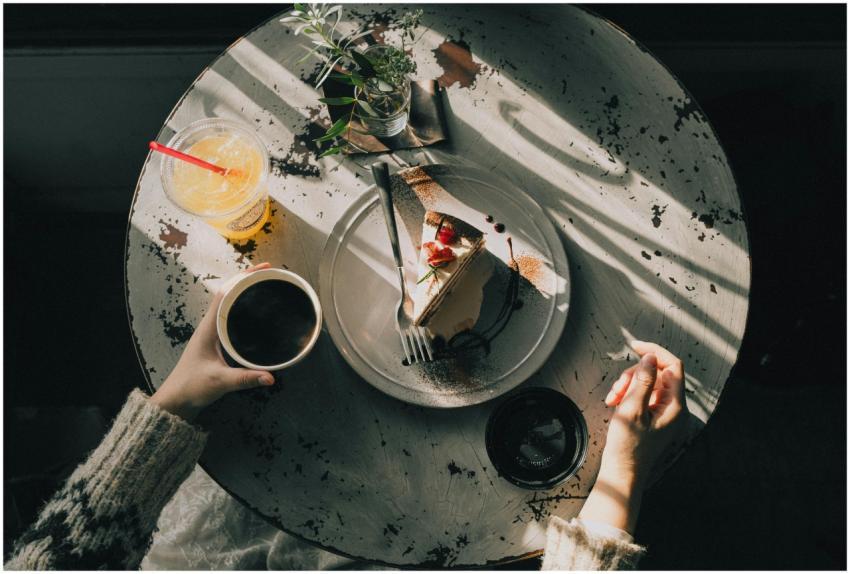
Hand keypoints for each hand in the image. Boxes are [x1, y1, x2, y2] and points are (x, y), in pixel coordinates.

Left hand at [150, 263, 275, 421]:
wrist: (176, 400)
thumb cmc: (192, 387)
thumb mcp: (219, 381)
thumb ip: (245, 378)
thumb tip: (271, 377)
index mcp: (208, 327)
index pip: (225, 292)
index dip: (243, 277)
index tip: (262, 268)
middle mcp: (210, 326)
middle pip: (230, 293)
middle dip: (249, 281)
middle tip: (271, 275)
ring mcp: (212, 333)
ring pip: (231, 305)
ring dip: (247, 294)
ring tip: (268, 289)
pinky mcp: (216, 342)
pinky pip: (232, 318)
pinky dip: (245, 310)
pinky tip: (258, 315)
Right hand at [579, 341, 687, 532]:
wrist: (623, 473)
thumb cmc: (628, 446)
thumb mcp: (632, 409)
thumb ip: (643, 380)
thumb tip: (650, 357)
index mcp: (675, 406)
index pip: (672, 366)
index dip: (654, 352)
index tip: (635, 346)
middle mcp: (674, 408)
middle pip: (656, 374)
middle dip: (633, 375)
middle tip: (616, 390)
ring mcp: (665, 413)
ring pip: (647, 384)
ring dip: (627, 386)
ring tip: (613, 400)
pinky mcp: (654, 418)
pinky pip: (643, 396)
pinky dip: (628, 396)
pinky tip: (615, 405)